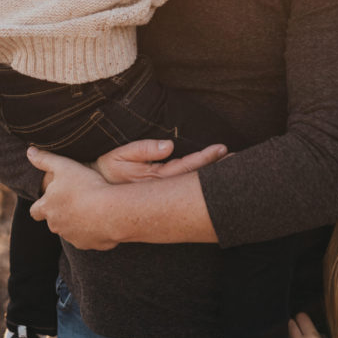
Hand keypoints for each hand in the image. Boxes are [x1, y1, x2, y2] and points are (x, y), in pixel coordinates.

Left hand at [28, 148, 118, 249]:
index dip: (42, 205)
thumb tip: (29, 151)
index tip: (50, 200)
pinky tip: (103, 219)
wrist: (110, 210)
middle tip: (75, 202)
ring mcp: (72, 237)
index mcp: (48, 208)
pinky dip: (93, 231)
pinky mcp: (88, 244)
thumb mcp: (64, 166)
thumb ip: (45, 159)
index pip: (35, 211)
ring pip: (71, 230)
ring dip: (78, 222)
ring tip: (93, 209)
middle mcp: (56, 226)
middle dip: (61, 214)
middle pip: (54, 221)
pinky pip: (88, 238)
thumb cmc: (86, 186)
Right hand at [93, 139, 227, 183]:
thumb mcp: (119, 157)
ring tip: (233, 164)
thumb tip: (169, 146)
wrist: (95, 191)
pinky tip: (215, 176)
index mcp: (156, 178)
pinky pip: (185, 184)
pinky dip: (201, 177)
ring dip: (213, 173)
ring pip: (192, 182)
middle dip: (218, 169)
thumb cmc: (106, 171)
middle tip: (242, 160)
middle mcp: (163, 187)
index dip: (205, 158)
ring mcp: (163, 191)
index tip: (222, 149)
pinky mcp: (161, 190)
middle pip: (196, 177)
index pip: (186, 166)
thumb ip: (143, 150)